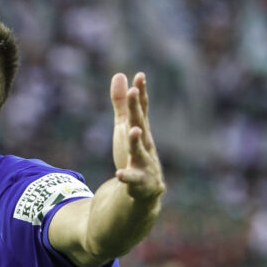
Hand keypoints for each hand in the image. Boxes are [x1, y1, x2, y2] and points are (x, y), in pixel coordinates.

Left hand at [110, 73, 164, 201]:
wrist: (146, 191)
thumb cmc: (135, 155)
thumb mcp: (125, 128)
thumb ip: (121, 104)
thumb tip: (120, 75)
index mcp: (141, 131)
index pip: (141, 110)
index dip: (140, 94)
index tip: (139, 76)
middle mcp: (145, 145)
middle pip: (140, 125)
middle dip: (136, 109)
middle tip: (133, 93)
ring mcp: (145, 163)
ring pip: (140, 151)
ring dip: (136, 141)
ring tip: (133, 130)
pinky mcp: (140, 182)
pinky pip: (133, 179)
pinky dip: (127, 177)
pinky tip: (120, 174)